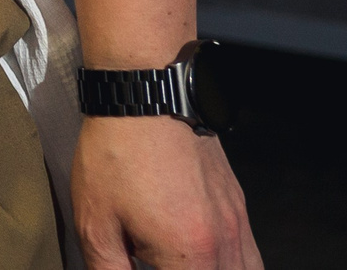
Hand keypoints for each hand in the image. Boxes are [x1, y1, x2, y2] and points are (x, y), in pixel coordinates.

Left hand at [74, 116, 260, 268]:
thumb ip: (108, 269)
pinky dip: (233, 266)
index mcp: (190, 257)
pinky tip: (204, 261)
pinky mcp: (238, 205)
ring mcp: (238, 224)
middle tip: (158, 263)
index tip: (140, 267)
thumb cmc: (118, 153)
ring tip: (181, 265)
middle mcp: (224, 245)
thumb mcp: (95, 221)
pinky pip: (250, 256)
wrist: (146, 95)